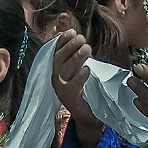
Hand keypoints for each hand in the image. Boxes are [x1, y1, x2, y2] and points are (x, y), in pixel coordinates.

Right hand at [51, 30, 102, 147]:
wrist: (91, 116)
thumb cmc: (87, 91)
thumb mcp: (82, 69)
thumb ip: (78, 56)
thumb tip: (77, 36)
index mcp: (57, 70)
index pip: (55, 52)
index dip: (62, 41)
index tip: (72, 31)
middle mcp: (56, 80)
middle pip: (59, 59)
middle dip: (70, 46)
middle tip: (83, 39)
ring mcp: (61, 91)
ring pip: (65, 71)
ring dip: (76, 58)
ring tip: (87, 48)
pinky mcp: (70, 101)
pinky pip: (72, 87)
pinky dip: (79, 77)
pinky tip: (87, 69)